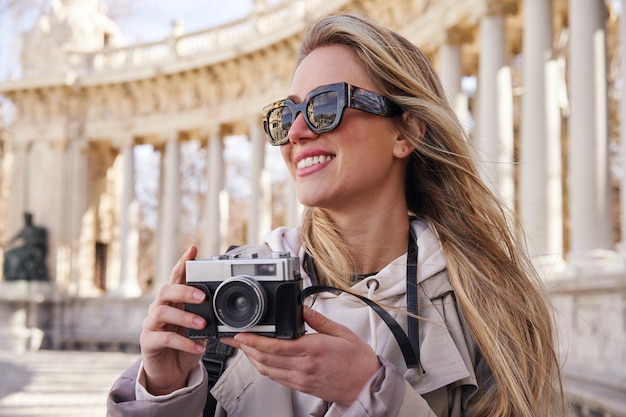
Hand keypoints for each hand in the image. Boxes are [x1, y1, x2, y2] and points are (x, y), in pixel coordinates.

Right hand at [139, 245, 207, 394]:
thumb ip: (207, 313)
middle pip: (165, 290)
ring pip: (162, 311)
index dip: (183, 263)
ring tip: (202, 323)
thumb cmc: (185, 344)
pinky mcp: (149, 342)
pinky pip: (164, 338)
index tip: (193, 250)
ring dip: (185, 316)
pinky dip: (184, 341)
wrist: (170, 371)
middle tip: (202, 296)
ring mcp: (152, 324)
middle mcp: (159, 308)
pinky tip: (198, 346)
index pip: (176, 277)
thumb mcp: (199, 326)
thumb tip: (224, 305)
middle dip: (184, 290)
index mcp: (173, 300)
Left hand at [222, 306, 380, 405]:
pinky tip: (260, 360)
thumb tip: (301, 308)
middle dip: (245, 348)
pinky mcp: (301, 387)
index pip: (276, 346)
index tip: (242, 334)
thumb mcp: (341, 332)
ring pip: (267, 370)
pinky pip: (276, 378)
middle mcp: (303, 367)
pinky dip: (264, 368)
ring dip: (251, 359)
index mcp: (312, 350)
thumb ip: (318, 319)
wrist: (366, 385)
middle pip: (265, 359)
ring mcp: (300, 379)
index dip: (254, 341)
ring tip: (242, 346)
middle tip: (234, 338)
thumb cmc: (357, 360)